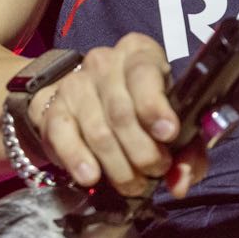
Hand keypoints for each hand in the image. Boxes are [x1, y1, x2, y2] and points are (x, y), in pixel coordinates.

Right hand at [30, 33, 206, 199]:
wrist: (86, 104)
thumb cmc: (141, 113)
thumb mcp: (171, 123)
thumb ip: (186, 151)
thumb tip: (180, 182)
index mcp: (140, 53)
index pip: (144, 72)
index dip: (155, 106)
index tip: (168, 134)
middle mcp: (105, 62)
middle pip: (121, 111)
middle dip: (142, 151)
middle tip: (153, 171)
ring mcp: (75, 83)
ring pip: (97, 130)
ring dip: (118, 166)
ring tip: (132, 184)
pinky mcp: (51, 106)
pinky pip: (63, 135)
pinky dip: (78, 160)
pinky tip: (91, 177)